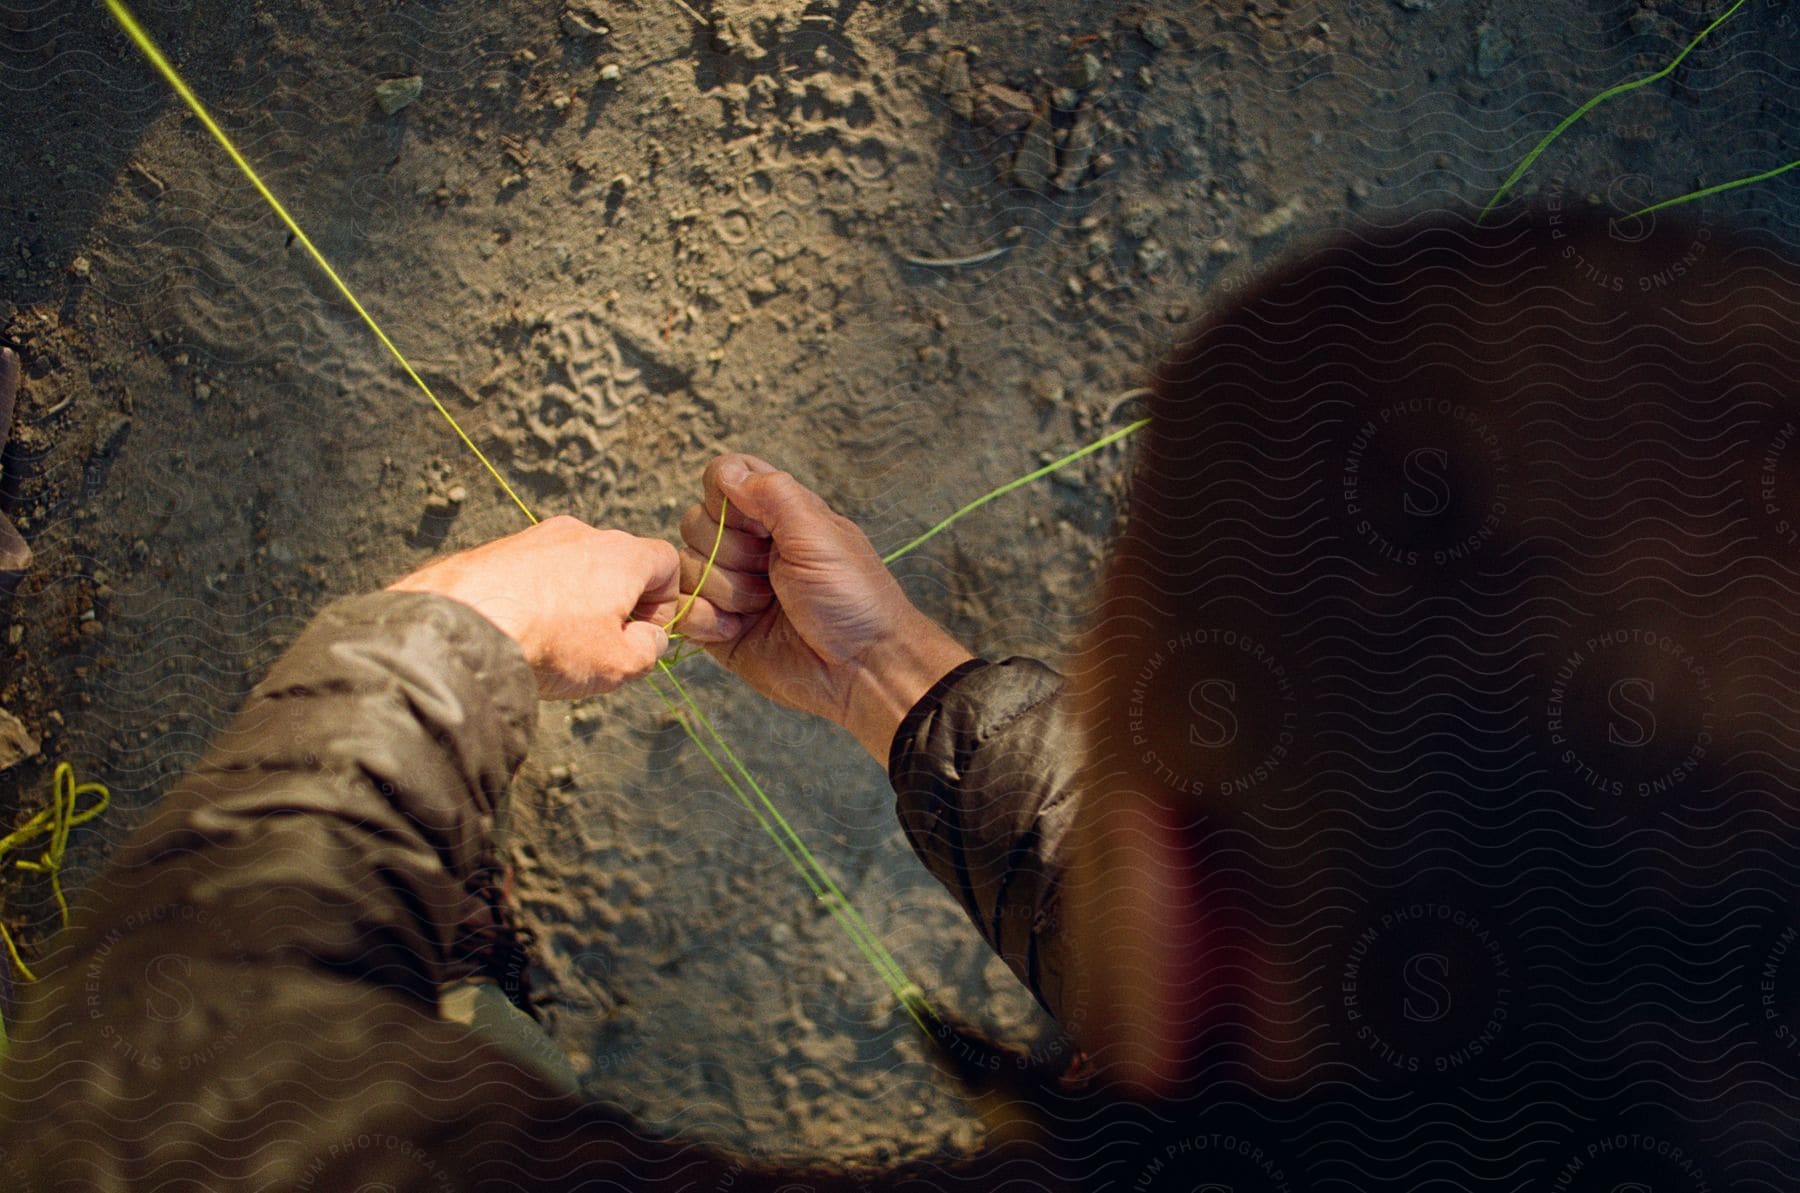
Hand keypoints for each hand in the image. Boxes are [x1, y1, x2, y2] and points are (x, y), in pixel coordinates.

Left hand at [388, 515, 679, 699]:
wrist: (462, 628)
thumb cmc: (548, 644)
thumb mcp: (619, 664)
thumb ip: (649, 650)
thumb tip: (649, 639)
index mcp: (622, 554)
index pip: (667, 562)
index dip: (665, 603)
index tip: (642, 635)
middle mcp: (582, 534)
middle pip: (619, 565)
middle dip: (618, 604)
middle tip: (599, 645)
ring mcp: (537, 537)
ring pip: (575, 567)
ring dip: (577, 601)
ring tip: (554, 643)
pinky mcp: (500, 549)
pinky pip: (535, 571)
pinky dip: (538, 598)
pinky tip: (522, 631)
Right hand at [674, 453, 973, 761]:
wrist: (859, 669)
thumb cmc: (851, 597)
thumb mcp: (818, 534)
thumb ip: (772, 493)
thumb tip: (728, 472)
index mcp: (776, 514)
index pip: (724, 477)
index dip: (725, 494)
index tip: (758, 522)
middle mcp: (748, 545)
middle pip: (695, 522)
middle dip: (732, 550)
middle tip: (773, 575)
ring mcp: (730, 586)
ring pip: (685, 566)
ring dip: (726, 589)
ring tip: (764, 607)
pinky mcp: (718, 627)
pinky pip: (682, 609)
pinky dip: (705, 618)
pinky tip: (739, 629)